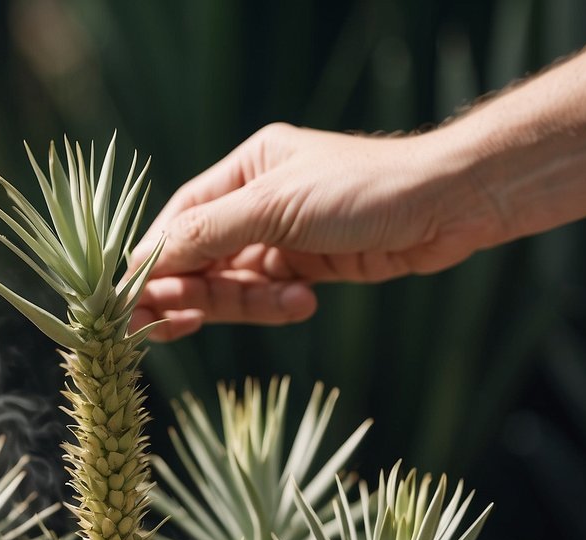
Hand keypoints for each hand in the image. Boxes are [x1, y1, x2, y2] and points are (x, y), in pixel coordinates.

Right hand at [129, 123, 498, 340]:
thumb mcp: (276, 207)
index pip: (178, 222)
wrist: (449, 205)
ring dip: (246, 303)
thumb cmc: (364, 189)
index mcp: (242, 172)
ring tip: (286, 301)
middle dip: (194, 291)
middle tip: (183, 322)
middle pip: (199, 260)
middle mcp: (254, 203)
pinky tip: (304, 302)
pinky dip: (277, 306)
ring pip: (233, 285)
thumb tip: (143, 260)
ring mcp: (280, 238)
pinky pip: (268, 297)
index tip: (136, 302)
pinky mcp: (306, 269)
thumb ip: (208, 234)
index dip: (155, 263)